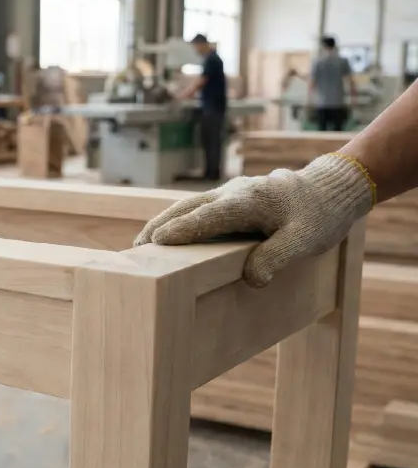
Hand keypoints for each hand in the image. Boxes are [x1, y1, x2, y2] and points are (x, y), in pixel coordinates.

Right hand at [134, 154, 374, 286]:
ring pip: (189, 205)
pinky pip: (198, 208)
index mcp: (249, 201)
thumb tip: (250, 278)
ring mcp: (230, 193)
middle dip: (159, 225)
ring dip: (164, 222)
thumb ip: (276, 257)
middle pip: (187, 207)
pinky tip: (168, 237)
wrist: (332, 189)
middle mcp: (233, 192)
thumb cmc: (319, 216)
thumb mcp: (306, 241)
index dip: (182, 229)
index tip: (157, 242)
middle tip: (135, 249)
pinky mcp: (230, 198)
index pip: (208, 215)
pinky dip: (179, 220)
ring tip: (142, 245)